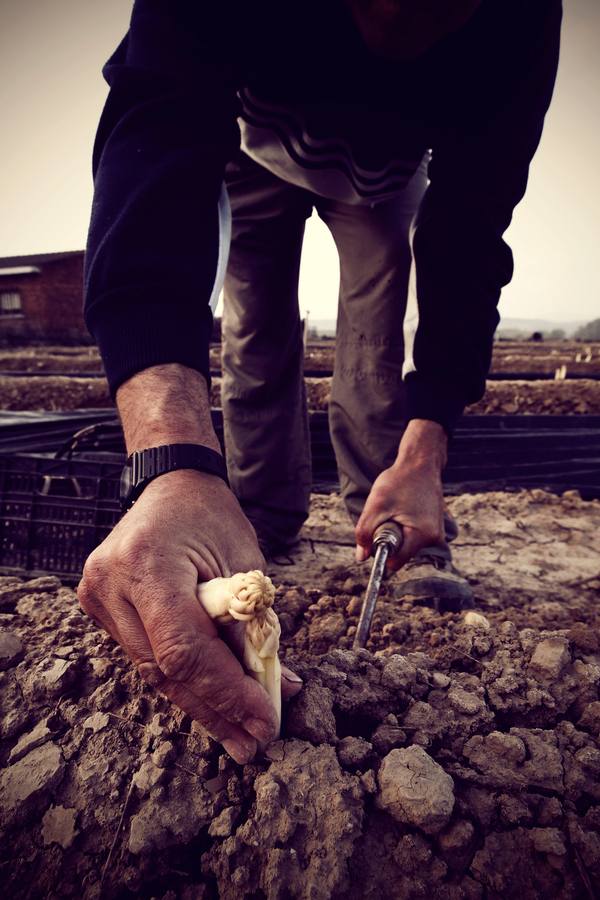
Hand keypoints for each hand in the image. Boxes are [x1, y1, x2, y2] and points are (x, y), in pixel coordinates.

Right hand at [78, 469, 300, 763]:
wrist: (170, 486)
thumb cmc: (212, 518)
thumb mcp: (246, 565)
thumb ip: (254, 627)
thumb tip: (277, 689)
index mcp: (147, 563)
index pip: (185, 648)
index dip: (226, 692)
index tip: (264, 721)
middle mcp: (111, 583)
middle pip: (166, 669)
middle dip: (217, 710)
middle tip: (254, 743)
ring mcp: (98, 596)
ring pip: (154, 671)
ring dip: (201, 704)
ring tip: (240, 735)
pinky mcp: (99, 606)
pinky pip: (145, 656)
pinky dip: (182, 680)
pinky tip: (213, 705)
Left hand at [354, 419, 446, 570]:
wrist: (420, 462)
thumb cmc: (399, 480)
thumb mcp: (376, 506)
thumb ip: (365, 533)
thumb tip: (361, 557)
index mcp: (423, 535)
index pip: (396, 561)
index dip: (381, 551)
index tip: (375, 534)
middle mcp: (435, 537)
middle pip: (401, 552)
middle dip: (388, 538)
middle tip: (387, 515)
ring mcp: (436, 531)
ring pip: (406, 543)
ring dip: (396, 531)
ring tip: (396, 508)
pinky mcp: (434, 525)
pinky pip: (413, 534)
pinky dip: (404, 525)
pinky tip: (404, 507)